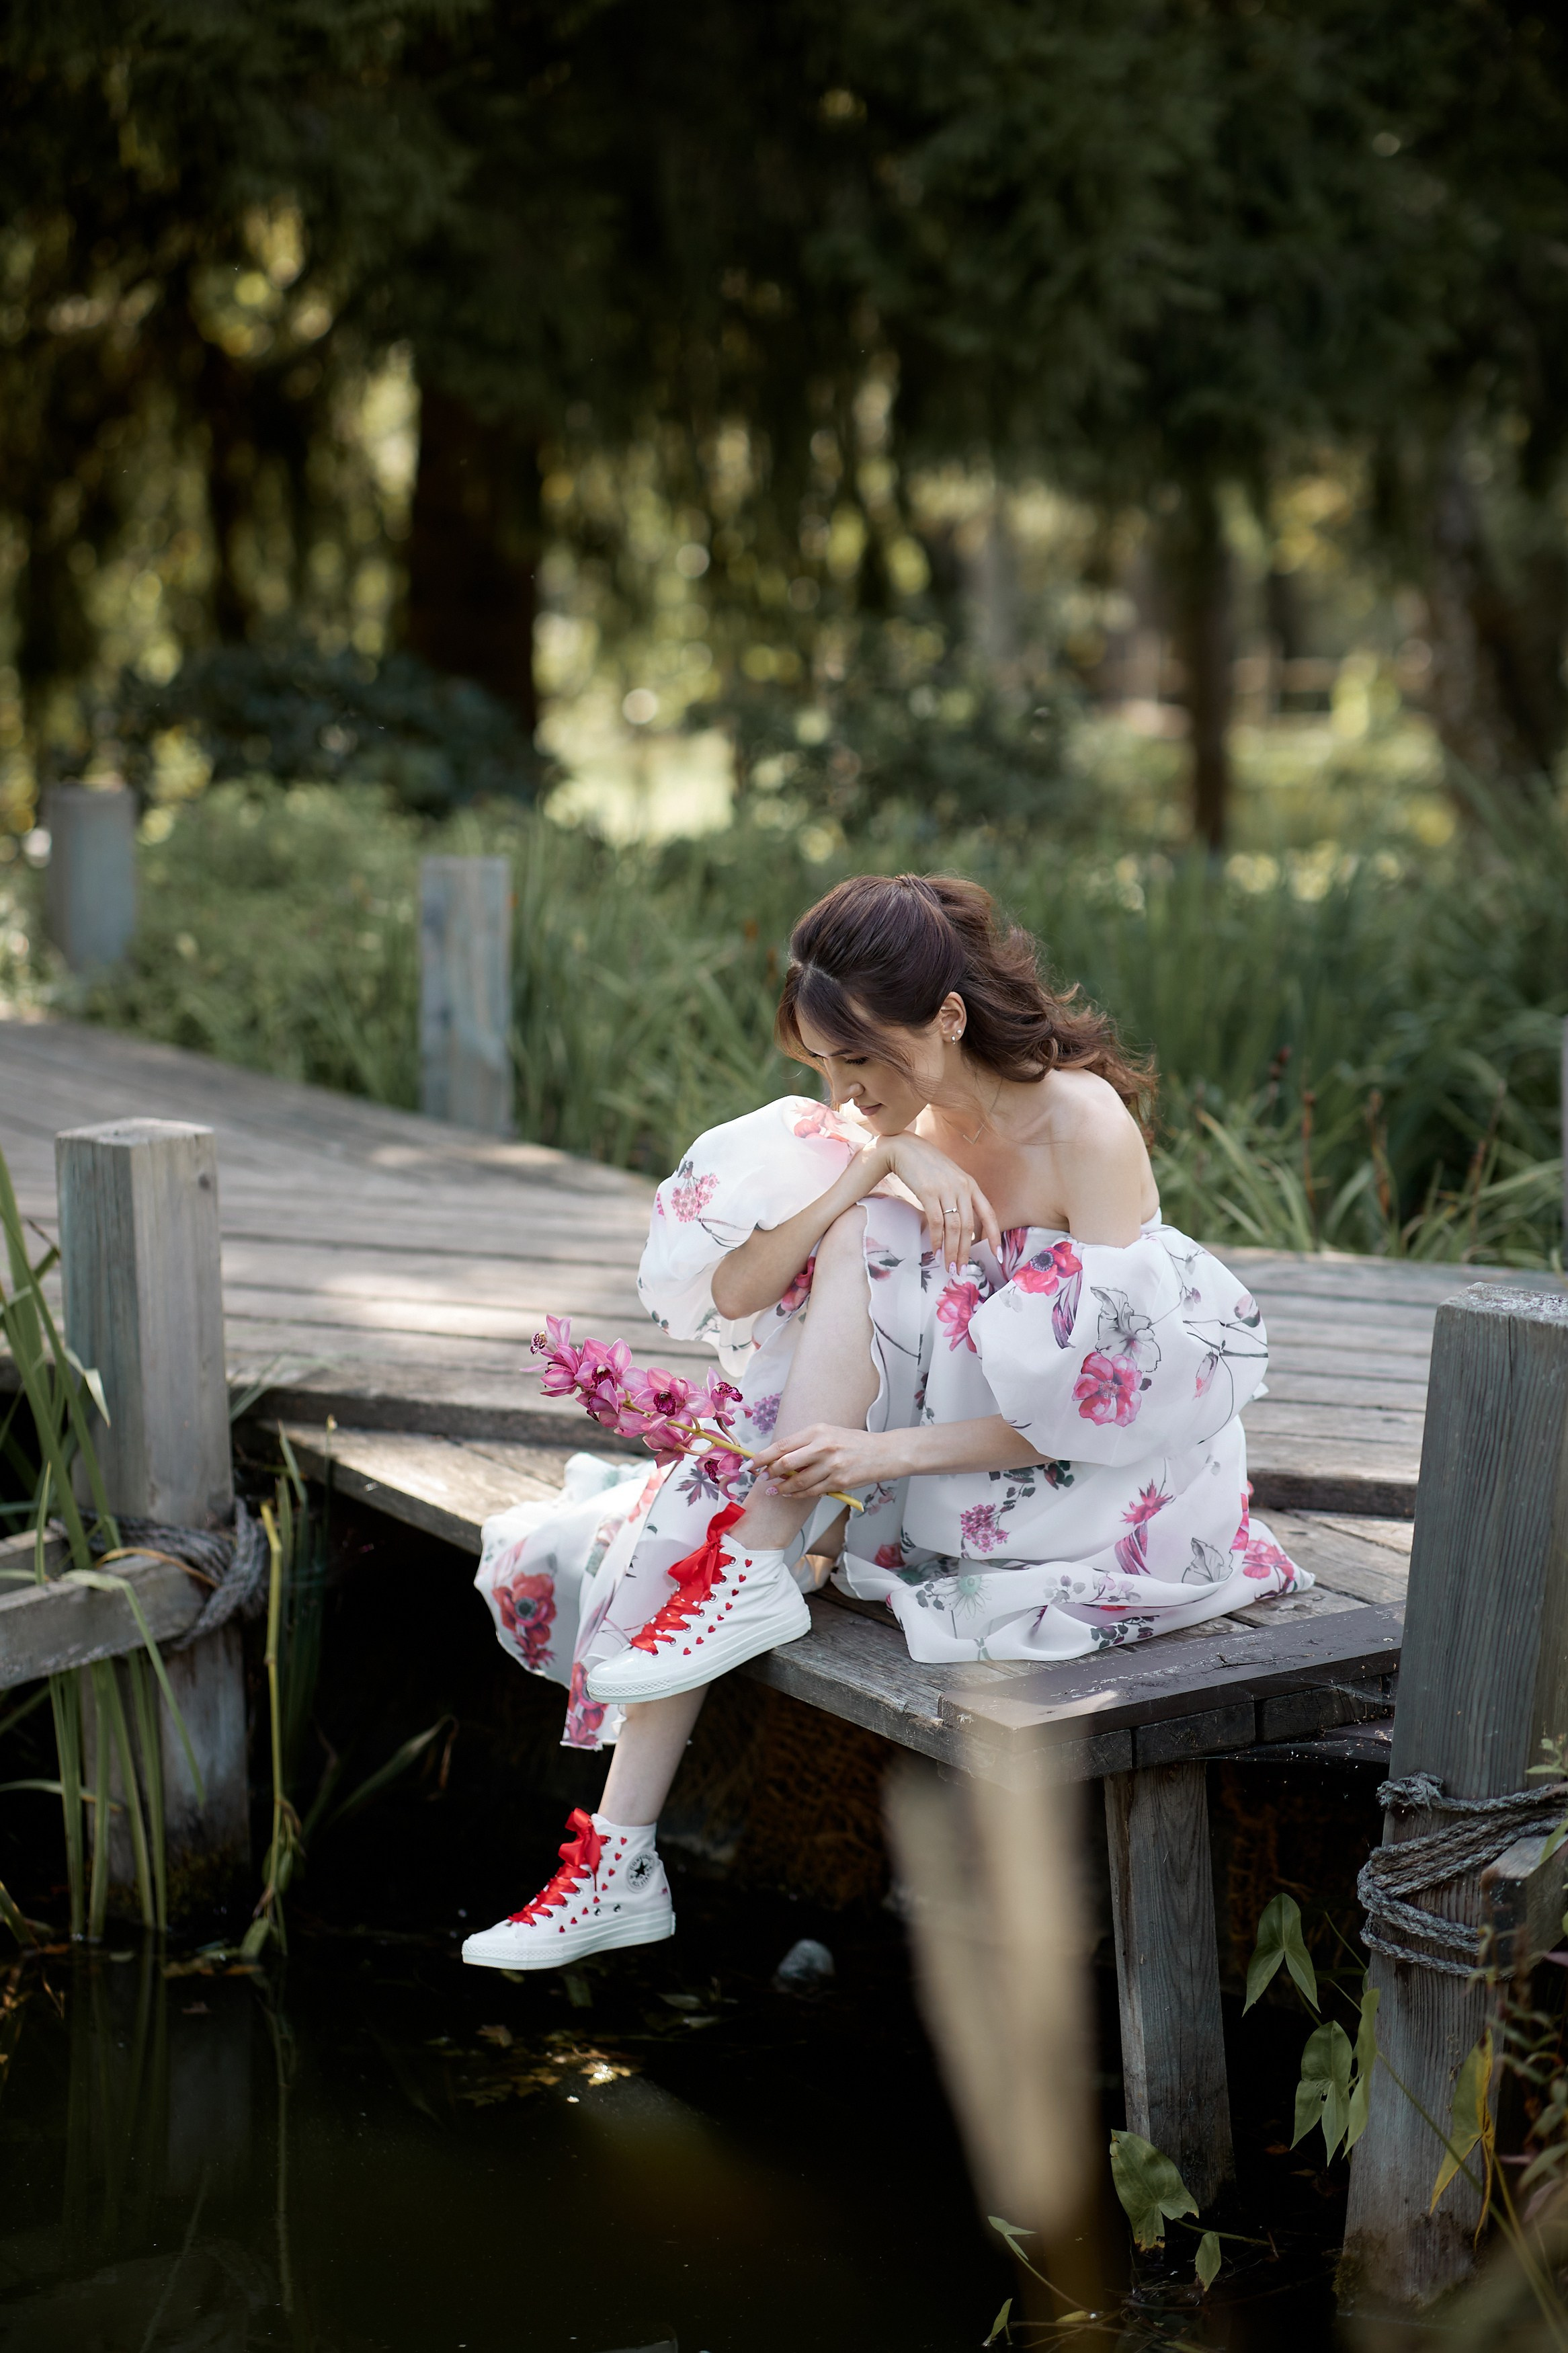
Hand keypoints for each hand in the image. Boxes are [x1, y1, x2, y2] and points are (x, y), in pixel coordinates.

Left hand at [752, 1423, 903, 1499]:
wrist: (883, 1453)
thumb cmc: (852, 1442)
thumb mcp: (827, 1433)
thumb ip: (803, 1443)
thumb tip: (776, 1457)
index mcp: (817, 1431)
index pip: (782, 1445)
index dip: (762, 1457)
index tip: (750, 1464)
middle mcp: (823, 1447)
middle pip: (785, 1464)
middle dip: (769, 1473)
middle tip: (761, 1478)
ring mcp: (831, 1466)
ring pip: (796, 1482)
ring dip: (781, 1488)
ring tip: (774, 1490)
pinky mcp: (838, 1483)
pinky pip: (810, 1492)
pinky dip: (797, 1494)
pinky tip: (790, 1493)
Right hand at [880, 1134, 1001, 1270]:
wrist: (904, 1147)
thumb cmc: (926, 1165)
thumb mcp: (950, 1179)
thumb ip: (958, 1198)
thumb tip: (960, 1228)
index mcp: (970, 1184)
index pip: (988, 1214)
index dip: (994, 1236)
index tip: (997, 1255)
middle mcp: (962, 1187)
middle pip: (968, 1227)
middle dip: (966, 1252)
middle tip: (962, 1270)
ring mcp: (946, 1189)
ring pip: (954, 1227)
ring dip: (952, 1250)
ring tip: (949, 1266)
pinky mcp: (928, 1192)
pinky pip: (936, 1222)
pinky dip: (937, 1240)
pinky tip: (935, 1251)